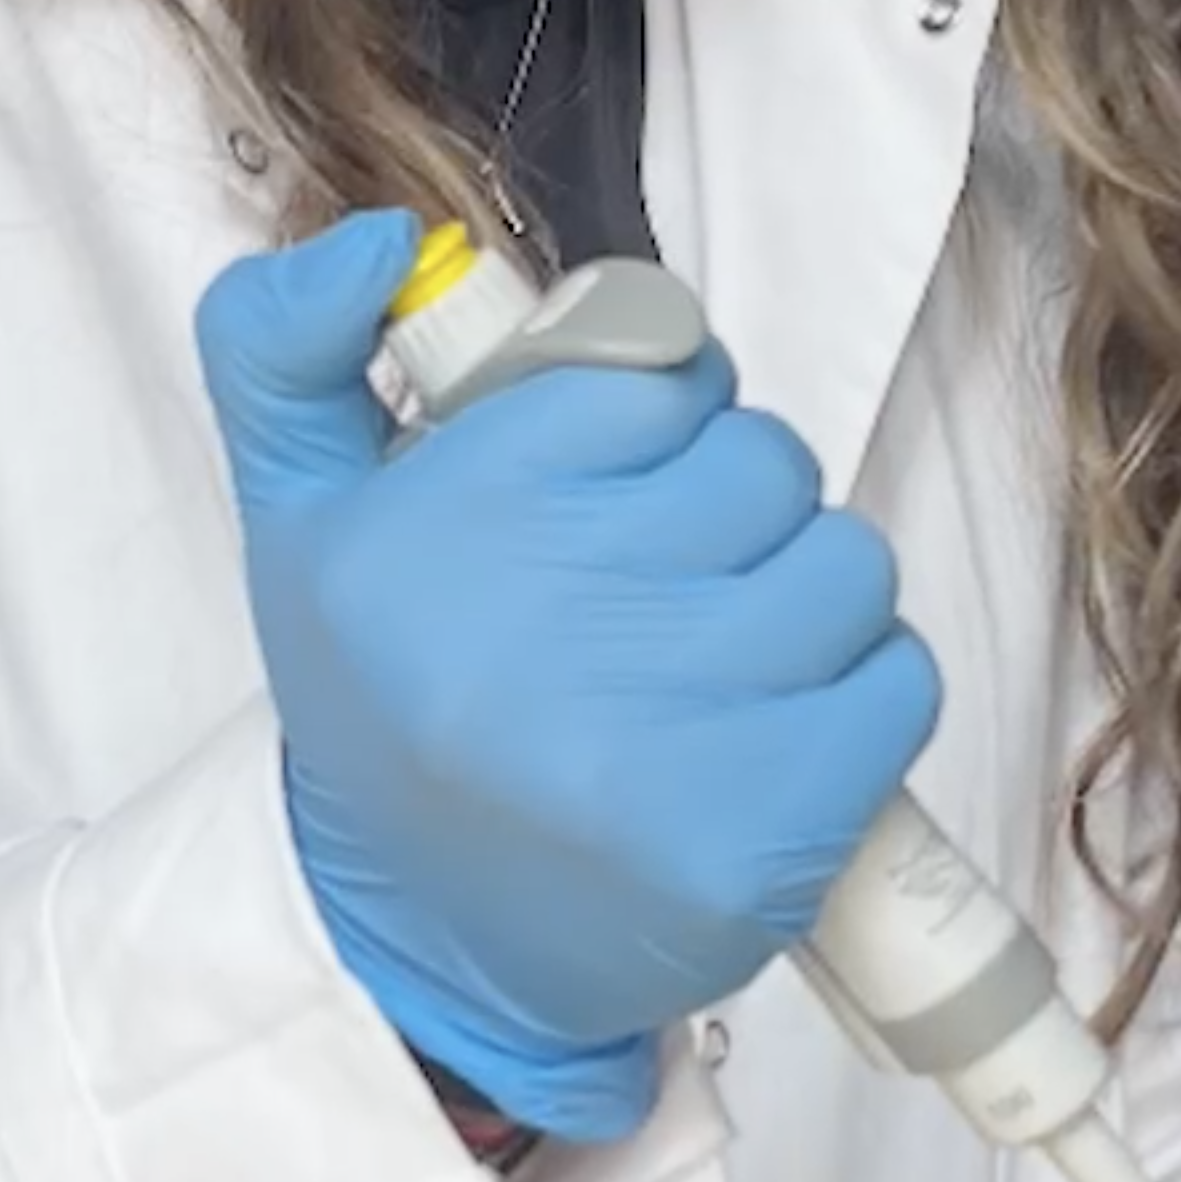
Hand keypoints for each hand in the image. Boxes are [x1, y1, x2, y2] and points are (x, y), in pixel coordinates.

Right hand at [194, 213, 941, 1143]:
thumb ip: (285, 346)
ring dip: (805, 597)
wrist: (424, 948)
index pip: (655, 371)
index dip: (660, 415)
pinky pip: (895, 680)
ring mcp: (662, 738)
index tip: (616, 483)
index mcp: (437, 526)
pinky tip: (769, 732)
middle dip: (730, 505)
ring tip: (715, 659)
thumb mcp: (295, 515)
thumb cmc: (386, 708)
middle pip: (761, 461)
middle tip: (661, 580)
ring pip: (843, 560)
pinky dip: (858, 696)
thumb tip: (378, 233)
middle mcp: (542, 625)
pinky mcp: (759, 838)